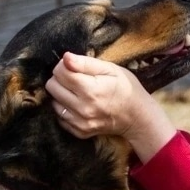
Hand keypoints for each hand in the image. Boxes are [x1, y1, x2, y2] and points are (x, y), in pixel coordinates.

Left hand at [45, 52, 175, 161]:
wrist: (137, 117)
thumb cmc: (126, 88)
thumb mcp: (111, 69)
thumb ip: (86, 63)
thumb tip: (65, 57)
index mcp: (91, 90)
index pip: (60, 72)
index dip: (64, 65)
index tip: (74, 66)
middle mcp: (83, 108)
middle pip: (52, 87)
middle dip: (60, 78)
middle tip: (75, 78)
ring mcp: (80, 123)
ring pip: (53, 102)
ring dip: (61, 94)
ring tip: (78, 92)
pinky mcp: (79, 132)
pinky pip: (60, 117)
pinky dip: (65, 109)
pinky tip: (78, 104)